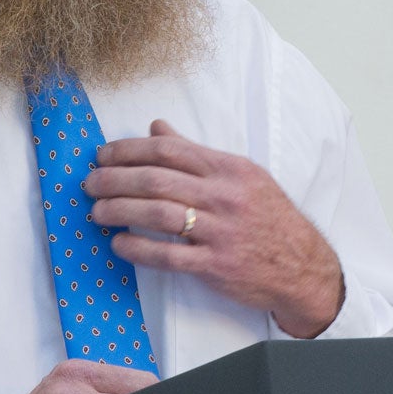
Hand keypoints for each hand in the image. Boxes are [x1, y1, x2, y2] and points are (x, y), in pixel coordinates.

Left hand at [85, 120, 344, 337]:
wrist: (303, 266)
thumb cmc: (269, 218)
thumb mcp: (241, 176)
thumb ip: (196, 153)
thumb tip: (156, 127)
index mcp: (229, 168)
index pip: (170, 150)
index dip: (129, 150)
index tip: (103, 155)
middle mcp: (225, 196)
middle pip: (157, 180)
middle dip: (115, 179)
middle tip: (89, 182)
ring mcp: (221, 231)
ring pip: (158, 215)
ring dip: (119, 211)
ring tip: (96, 211)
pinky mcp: (216, 265)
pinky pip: (168, 255)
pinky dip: (138, 248)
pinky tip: (118, 244)